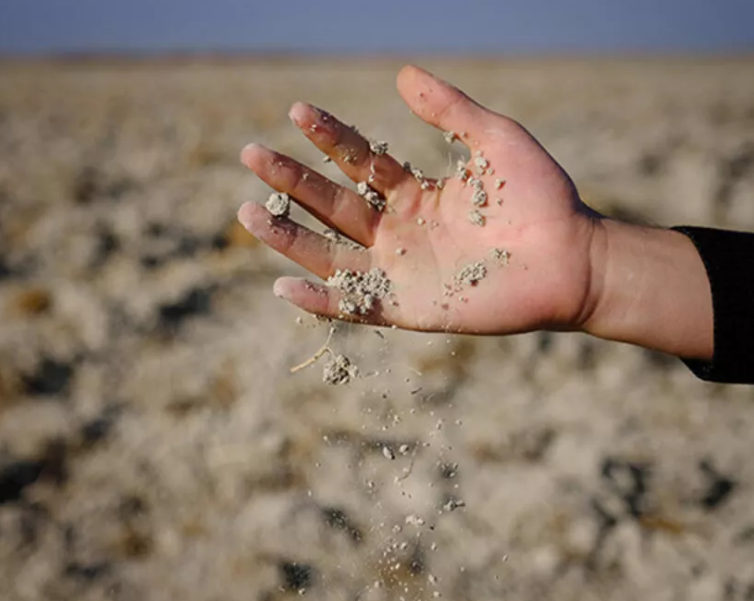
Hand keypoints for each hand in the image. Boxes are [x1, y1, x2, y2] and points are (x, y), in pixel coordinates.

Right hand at [238, 65, 606, 335]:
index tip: (297, 111)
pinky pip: (353, 306)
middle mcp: (397, 231)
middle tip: (250, 153)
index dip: (328, 136)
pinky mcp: (407, 308)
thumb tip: (402, 73)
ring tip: (246, 212)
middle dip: (290, 180)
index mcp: (413, 193)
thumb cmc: (541, 199)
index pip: (358, 162)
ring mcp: (399, 271)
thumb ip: (450, 111)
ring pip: (329, 253)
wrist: (572, 260)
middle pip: (330, 203)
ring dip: (287, 236)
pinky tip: (283, 285)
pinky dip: (318, 300)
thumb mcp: (496, 142)